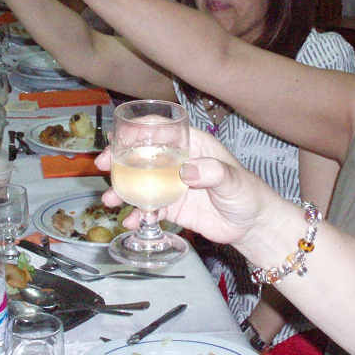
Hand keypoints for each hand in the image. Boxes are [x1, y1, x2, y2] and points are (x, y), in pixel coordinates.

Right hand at [95, 127, 285, 248]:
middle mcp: (178, 161)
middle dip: (118, 158)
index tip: (118, 137)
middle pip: (142, 153)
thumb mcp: (233, 180)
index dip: (137, 129)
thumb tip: (187, 171)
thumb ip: (213, 173)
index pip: (162, 129)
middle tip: (102, 166)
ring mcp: (172, 184)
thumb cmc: (248, 194)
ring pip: (140, 181)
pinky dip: (137, 214)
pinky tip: (131, 222)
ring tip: (110, 199)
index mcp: (193, 145)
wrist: (251, 226)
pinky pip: (148, 208)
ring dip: (121, 188)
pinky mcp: (172, 207)